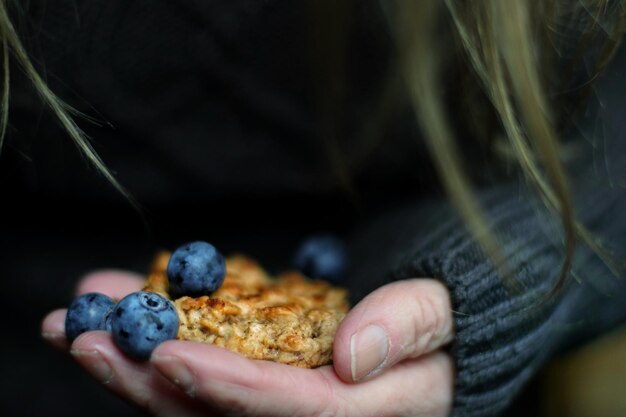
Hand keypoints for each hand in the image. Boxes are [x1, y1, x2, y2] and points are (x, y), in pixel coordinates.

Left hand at [42, 271, 454, 416]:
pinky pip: (191, 373)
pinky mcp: (249, 383)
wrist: (422, 331)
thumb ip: (408, 327)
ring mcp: (269, 405)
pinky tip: (112, 310)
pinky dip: (148, 343)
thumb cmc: (434, 322)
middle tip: (84, 336)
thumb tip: (355, 354)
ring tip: (75, 321)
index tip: (166, 351)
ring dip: (129, 361)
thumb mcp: (439, 314)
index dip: (225, 386)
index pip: (285, 411)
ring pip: (189, 400)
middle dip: (146, 381)